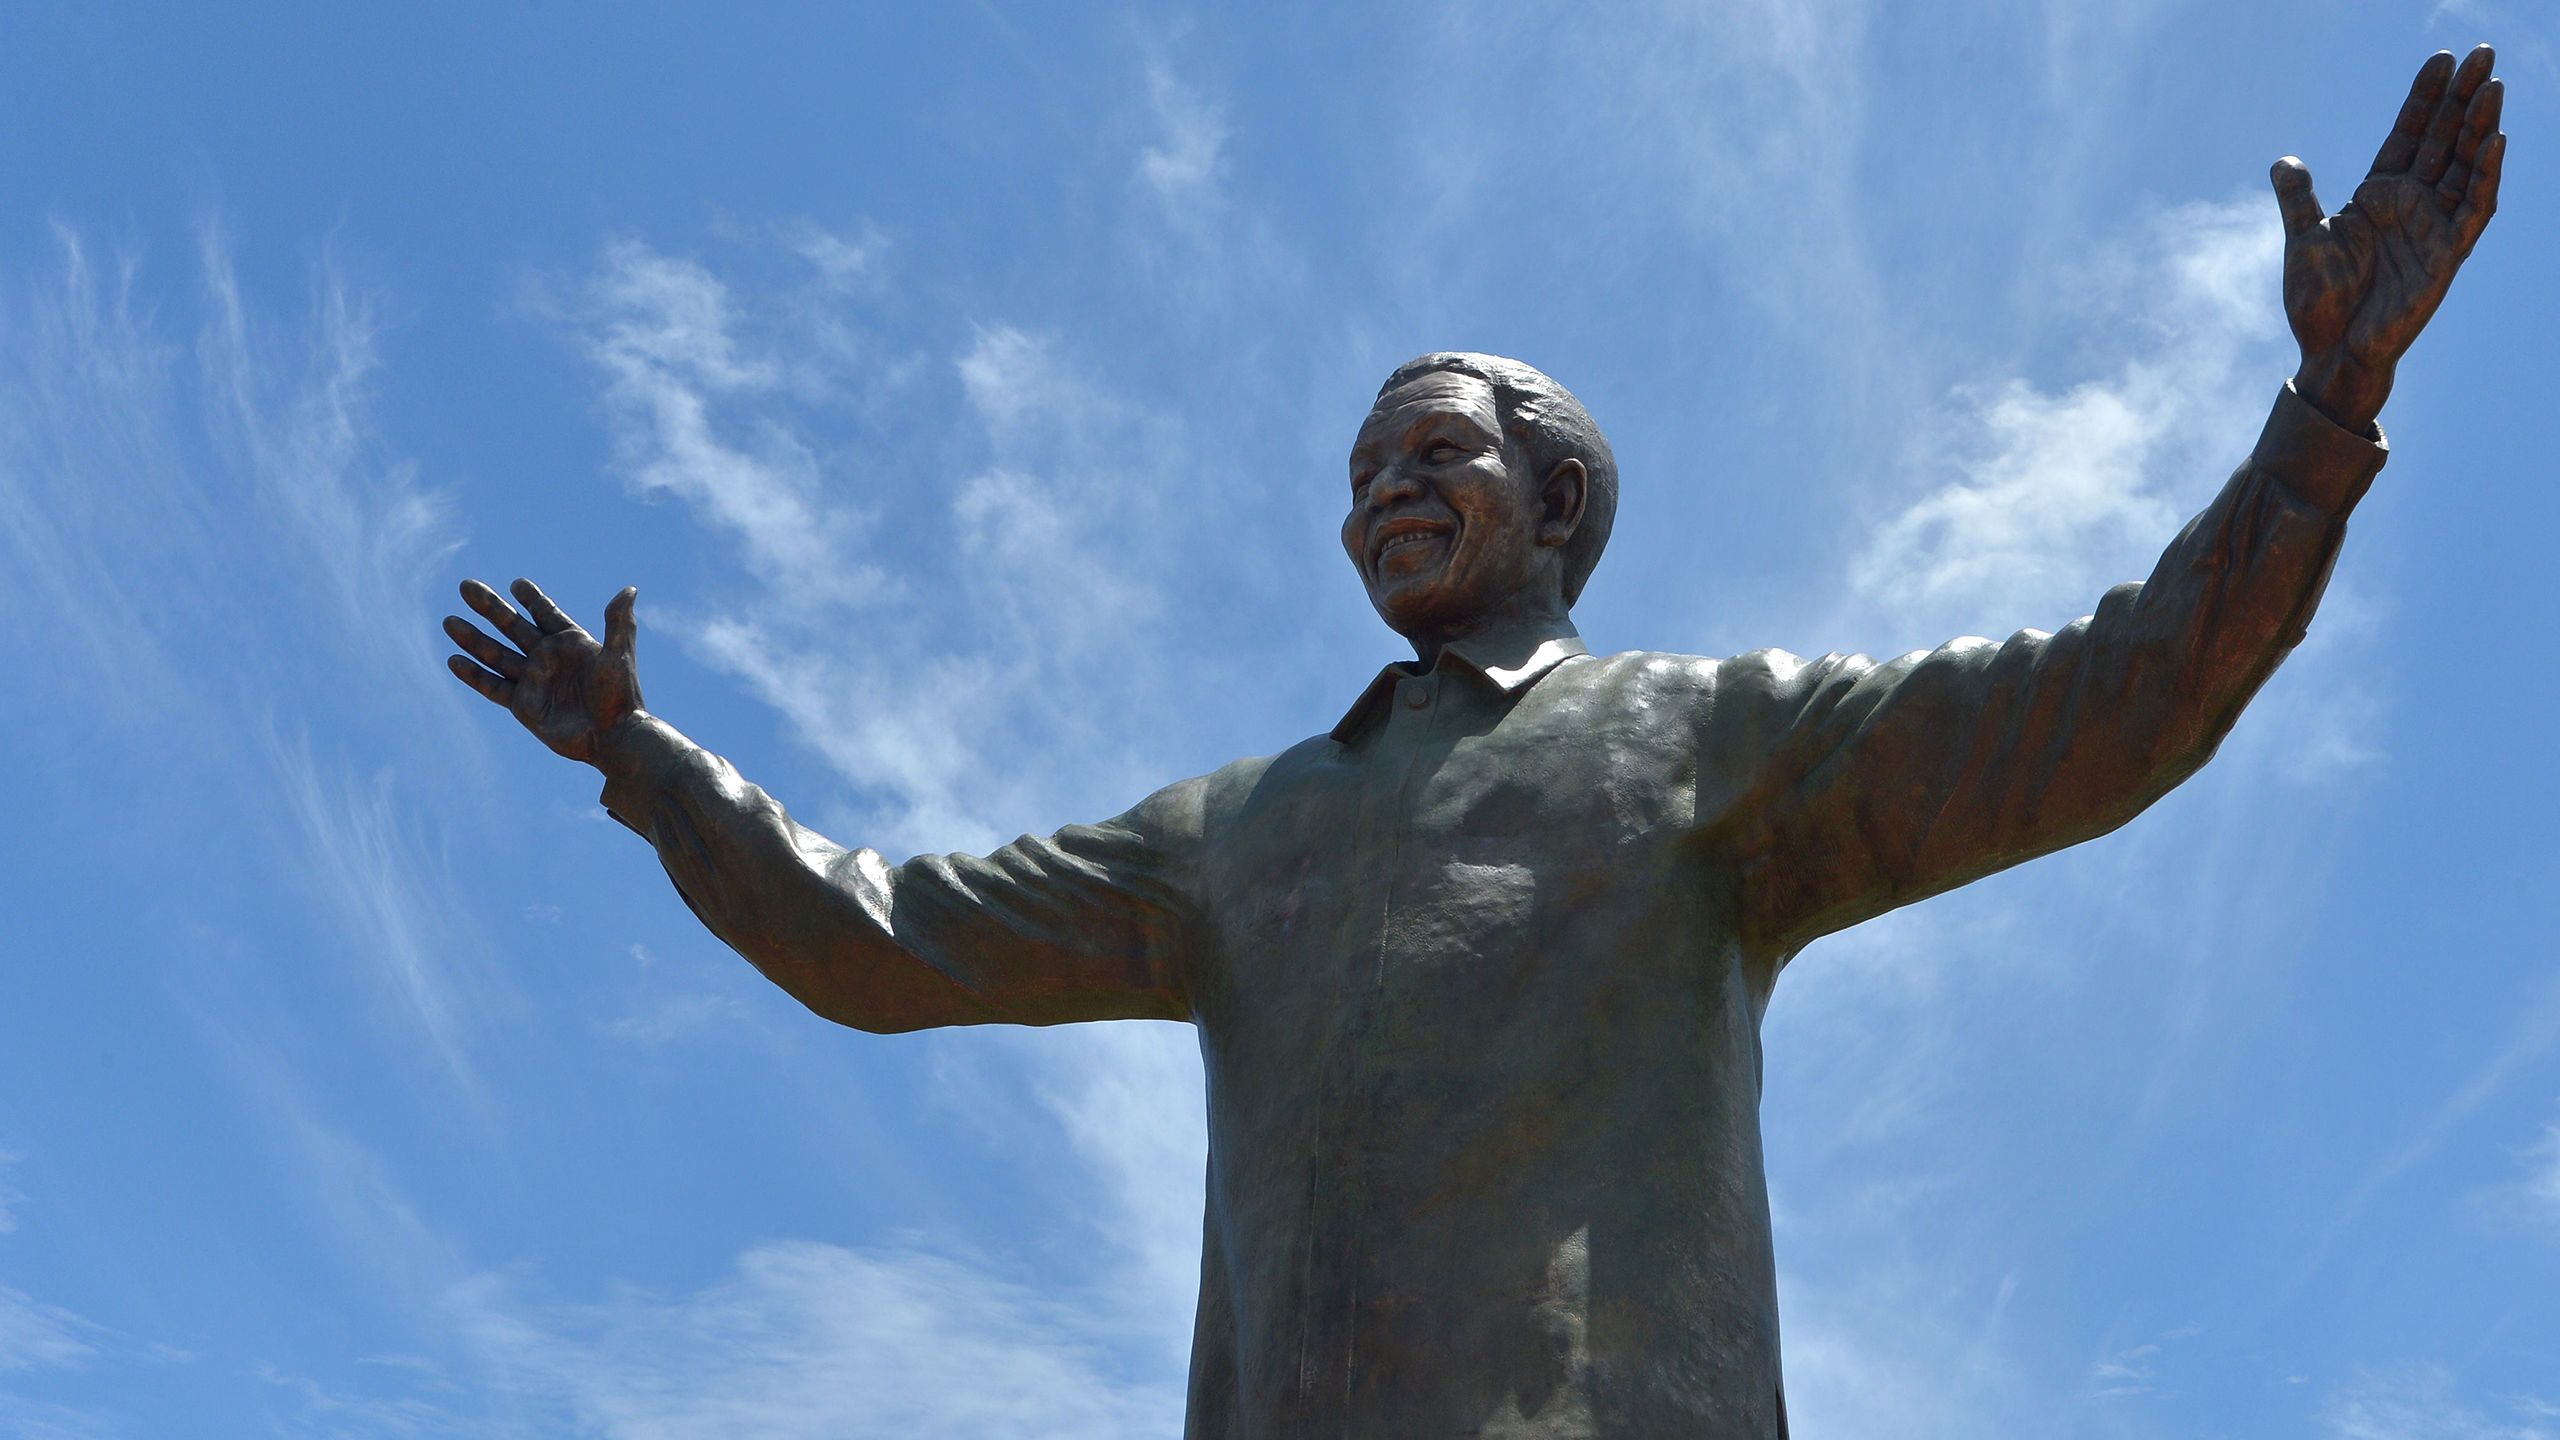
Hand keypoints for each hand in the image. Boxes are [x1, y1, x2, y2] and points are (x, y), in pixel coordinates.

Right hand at [443, 578, 643, 764]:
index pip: (545, 613)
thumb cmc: (620, 697)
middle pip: (512, 626)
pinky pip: (493, 686)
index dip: (532, 599)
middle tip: (466, 586)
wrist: (613, 737)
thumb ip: (619, 623)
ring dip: (473, 638)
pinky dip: (474, 675)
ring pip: (496, 654)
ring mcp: (533, 680)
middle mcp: (548, 658)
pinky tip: (454, 660)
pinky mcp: (523, 705)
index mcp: (571, 642)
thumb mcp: (619, 656)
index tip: (517, 584)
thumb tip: (630, 590)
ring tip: (449, 622)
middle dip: (490, 607)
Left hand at [2273, 45, 2504, 429]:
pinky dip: (2486, 176)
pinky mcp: (2447, 255)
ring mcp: (2433, 226)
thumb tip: (2285, 161)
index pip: (2409, 134)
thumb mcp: (2303, 239)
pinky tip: (2496, 141)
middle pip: (2444, 139)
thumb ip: (2298, 198)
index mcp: (2379, 194)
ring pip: (2466, 165)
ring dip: (2480, 126)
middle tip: (2483, 52)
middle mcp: (2412, 203)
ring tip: (2492, 85)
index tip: (2441, 58)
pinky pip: (2474, 208)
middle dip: (2462, 97)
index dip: (2425, 97)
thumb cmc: (2318, 299)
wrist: (2330, 348)